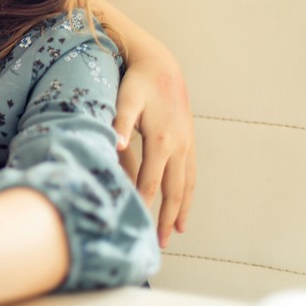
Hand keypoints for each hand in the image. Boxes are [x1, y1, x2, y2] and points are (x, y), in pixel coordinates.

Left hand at [113, 48, 195, 247]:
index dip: (144, 204)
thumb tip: (114, 145)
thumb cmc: (138, 82)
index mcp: (161, 140)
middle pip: (173, 190)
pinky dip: (188, 191)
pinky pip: (191, 172)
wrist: (160, 63)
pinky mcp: (189, 139)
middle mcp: (179, 145)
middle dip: (166, 217)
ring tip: (177, 231)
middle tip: (160, 243)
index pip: (151, 181)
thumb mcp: (125, 99)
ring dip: (181, 208)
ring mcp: (187, 143)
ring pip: (187, 183)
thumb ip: (119, 123)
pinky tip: (184, 202)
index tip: (137, 224)